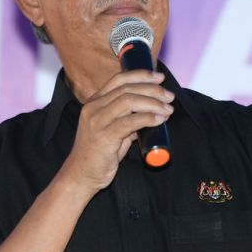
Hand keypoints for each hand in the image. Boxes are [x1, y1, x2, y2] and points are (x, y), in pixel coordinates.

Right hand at [61, 70, 173, 192]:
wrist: (81, 175)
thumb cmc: (97, 154)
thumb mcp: (111, 131)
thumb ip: (127, 121)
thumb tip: (148, 115)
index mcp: (94, 102)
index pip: (119, 79)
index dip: (141, 75)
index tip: (159, 78)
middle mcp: (93, 108)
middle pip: (127, 89)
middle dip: (152, 90)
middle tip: (169, 96)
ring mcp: (97, 121)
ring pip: (129, 101)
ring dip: (152, 103)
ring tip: (167, 109)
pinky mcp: (103, 137)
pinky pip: (129, 122)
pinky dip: (147, 118)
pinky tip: (159, 120)